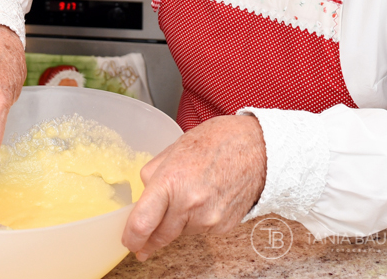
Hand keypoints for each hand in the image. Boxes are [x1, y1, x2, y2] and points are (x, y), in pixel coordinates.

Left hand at [122, 115, 266, 260]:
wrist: (258, 150)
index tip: (128, 241)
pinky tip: (204, 201)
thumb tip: (142, 195)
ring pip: (180, 233)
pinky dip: (195, 222)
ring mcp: (208, 219)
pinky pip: (199, 231)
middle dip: (149, 240)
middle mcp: (189, 205)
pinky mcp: (223, 227)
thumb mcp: (174, 149)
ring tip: (187, 198)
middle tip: (141, 243)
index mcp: (171, 182)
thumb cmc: (217, 142)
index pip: (142, 222)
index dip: (131, 237)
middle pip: (160, 236)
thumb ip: (154, 174)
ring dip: (175, 225)